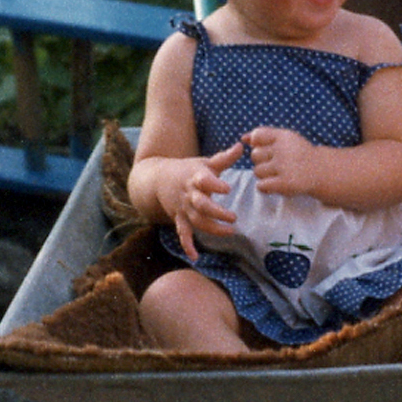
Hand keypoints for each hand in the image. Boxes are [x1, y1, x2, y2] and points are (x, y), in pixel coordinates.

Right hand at [167, 140, 243, 258]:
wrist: (159, 178)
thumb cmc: (189, 169)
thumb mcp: (205, 162)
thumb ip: (224, 157)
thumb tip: (243, 145)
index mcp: (197, 178)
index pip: (205, 181)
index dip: (215, 184)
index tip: (228, 188)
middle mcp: (189, 194)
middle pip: (202, 205)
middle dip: (216, 212)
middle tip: (234, 217)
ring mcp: (183, 208)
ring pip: (196, 220)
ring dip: (212, 228)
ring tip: (229, 232)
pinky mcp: (179, 219)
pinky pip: (182, 233)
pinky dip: (187, 245)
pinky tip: (195, 257)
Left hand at [246, 127, 320, 197]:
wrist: (320, 170)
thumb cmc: (298, 153)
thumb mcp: (285, 139)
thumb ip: (264, 136)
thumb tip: (243, 138)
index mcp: (283, 136)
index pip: (257, 136)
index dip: (258, 144)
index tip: (271, 150)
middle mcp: (283, 149)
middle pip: (254, 155)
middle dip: (261, 161)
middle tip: (277, 163)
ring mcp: (284, 167)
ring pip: (257, 172)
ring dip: (264, 175)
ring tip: (278, 174)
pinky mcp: (285, 184)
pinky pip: (261, 186)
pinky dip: (266, 187)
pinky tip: (276, 184)